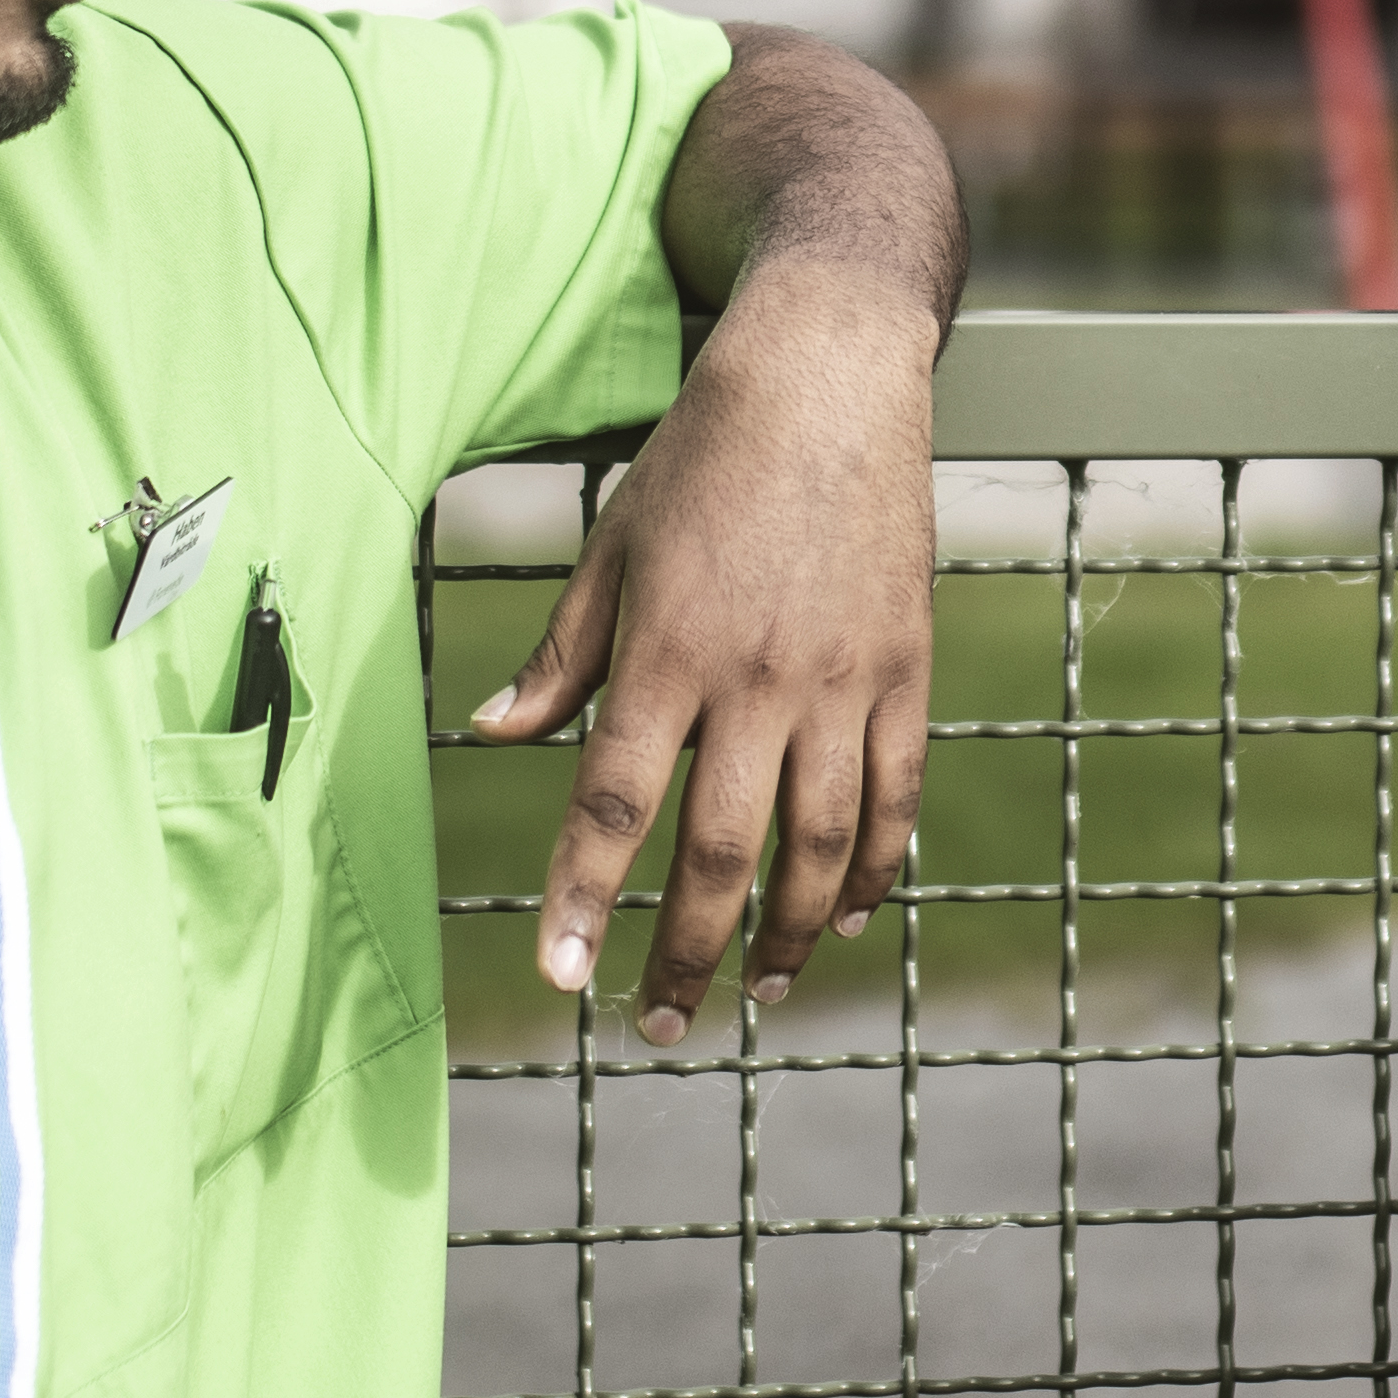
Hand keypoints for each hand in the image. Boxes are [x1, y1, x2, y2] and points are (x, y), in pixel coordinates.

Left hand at [484, 262, 937, 1038]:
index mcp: (667, 650)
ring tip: (757, 992)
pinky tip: (847, 920)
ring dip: (787, 936)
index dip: (585, 901)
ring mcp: (844, 680)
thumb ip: (557, 655)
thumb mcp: (610, 546)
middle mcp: (759, 679)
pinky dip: (875, 871)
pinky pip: (897, 796)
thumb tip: (490, 734)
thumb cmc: (704, 456)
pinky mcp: (906, 670)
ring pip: (821, 846)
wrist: (830, 376)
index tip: (561, 978)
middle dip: (687, 954)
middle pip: (725, 853)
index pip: (614, 804)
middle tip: (655, 1021)